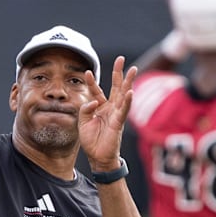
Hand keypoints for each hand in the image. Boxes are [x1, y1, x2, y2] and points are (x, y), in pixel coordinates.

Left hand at [78, 56, 136, 170]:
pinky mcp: (119, 122)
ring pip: (123, 95)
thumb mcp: (82, 122)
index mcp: (100, 107)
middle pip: (115, 87)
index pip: (96, 90)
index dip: (91, 81)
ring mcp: (116, 114)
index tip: (86, 71)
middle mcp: (110, 108)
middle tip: (121, 59)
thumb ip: (85, 109)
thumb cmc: (91, 140)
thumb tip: (93, 101)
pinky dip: (127, 101)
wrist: (98, 157)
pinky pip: (124, 110)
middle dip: (118, 73)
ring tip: (133, 69)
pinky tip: (131, 91)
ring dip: (128, 82)